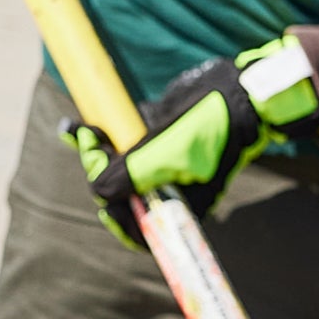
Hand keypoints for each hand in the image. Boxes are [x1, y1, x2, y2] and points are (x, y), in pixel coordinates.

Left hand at [64, 36, 318, 244]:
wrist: (237, 91)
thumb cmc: (211, 129)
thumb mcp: (169, 154)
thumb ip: (133, 175)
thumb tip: (99, 193)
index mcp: (176, 206)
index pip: (135, 226)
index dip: (113, 209)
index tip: (101, 179)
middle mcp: (166, 190)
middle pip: (120, 196)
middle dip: (98, 173)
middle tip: (88, 142)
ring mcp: (160, 164)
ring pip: (117, 170)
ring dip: (94, 156)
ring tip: (81, 133)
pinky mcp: (155, 141)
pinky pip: (123, 146)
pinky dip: (102, 138)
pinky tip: (81, 126)